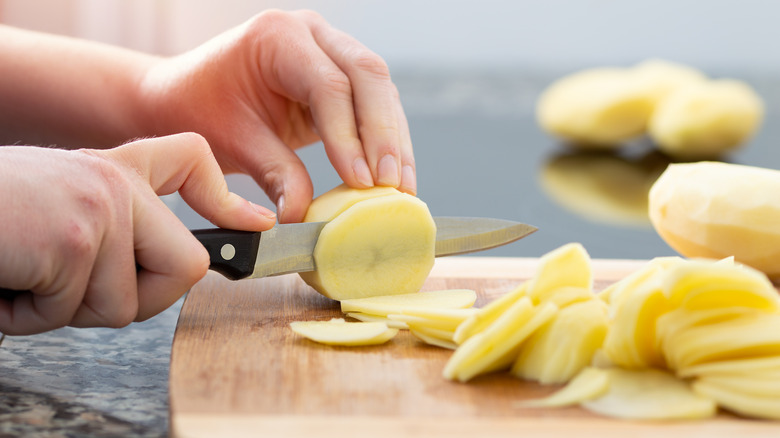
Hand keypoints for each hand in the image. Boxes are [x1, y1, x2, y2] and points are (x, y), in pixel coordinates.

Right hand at [0, 133, 274, 334]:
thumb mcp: (64, 216)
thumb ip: (122, 230)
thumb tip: (194, 268)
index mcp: (116, 171)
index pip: (189, 159)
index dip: (224, 196)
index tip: (253, 225)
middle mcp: (117, 180)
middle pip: (187, 268)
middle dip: (135, 300)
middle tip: (73, 285)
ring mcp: (101, 206)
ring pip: (128, 304)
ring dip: (67, 310)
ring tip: (26, 275)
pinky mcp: (76, 237)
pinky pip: (79, 309)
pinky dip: (32, 315)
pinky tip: (7, 278)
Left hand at [139, 9, 415, 222]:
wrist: (186, 95)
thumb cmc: (201, 109)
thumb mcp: (234, 142)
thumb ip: (275, 174)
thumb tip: (303, 213)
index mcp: (278, 38)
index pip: (328, 85)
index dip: (349, 136)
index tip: (361, 181)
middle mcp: (311, 35)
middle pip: (368, 76)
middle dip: (384, 135)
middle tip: (391, 183)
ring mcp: (330, 50)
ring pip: (381, 90)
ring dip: (394, 140)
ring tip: (401, 186)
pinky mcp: (340, 77)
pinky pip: (374, 104)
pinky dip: (385, 140)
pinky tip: (393, 175)